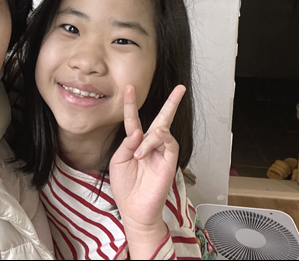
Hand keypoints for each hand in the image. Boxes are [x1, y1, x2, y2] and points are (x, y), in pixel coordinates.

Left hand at [109, 84, 184, 255]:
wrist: (134, 209)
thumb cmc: (125, 187)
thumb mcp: (118, 161)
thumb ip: (126, 144)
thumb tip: (138, 131)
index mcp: (136, 143)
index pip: (134, 119)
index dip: (131, 104)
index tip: (129, 87)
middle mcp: (150, 145)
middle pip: (162, 119)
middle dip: (172, 103)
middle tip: (180, 88)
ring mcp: (161, 153)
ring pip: (162, 131)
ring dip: (149, 138)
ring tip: (139, 155)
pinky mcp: (169, 162)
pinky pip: (170, 144)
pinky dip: (161, 139)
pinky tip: (153, 141)